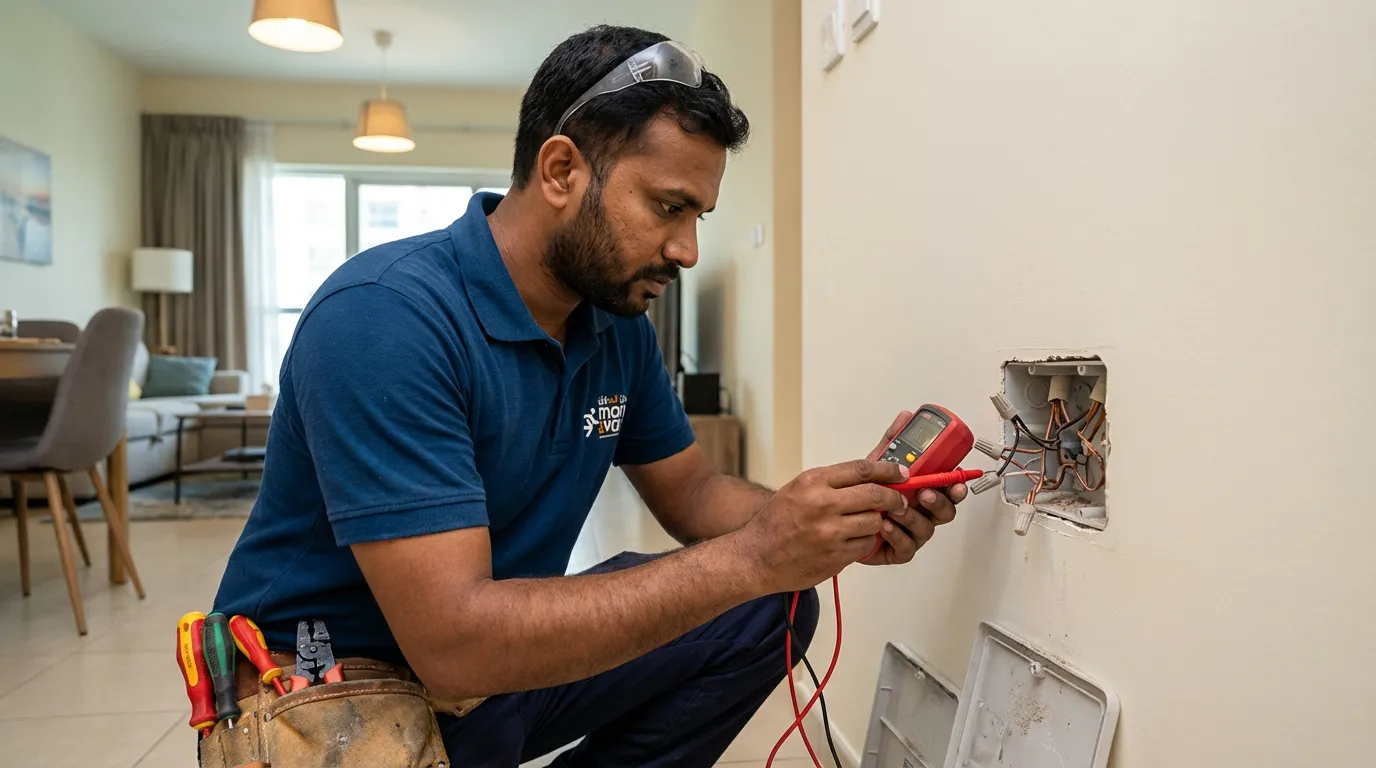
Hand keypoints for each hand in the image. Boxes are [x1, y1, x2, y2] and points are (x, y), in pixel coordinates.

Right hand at [731, 459, 908, 593]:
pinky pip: (865, 545)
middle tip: (899, 500)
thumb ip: (831, 482)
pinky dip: (864, 542)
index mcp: (813, 482)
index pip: (862, 469)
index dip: (888, 470)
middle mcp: (822, 504)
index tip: (902, 472)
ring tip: (864, 524)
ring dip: (876, 523)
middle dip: (893, 497)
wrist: (756, 556)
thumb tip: (870, 476)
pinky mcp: (835, 556)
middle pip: (875, 494)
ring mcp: (830, 532)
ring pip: (874, 522)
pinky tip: (851, 541)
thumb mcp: (798, 489)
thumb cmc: (776, 521)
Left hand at [856, 410, 967, 565]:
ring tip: (896, 509)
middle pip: (945, 512)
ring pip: (926, 529)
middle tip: (924, 494)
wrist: (841, 516)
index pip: (949, 489)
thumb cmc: (866, 492)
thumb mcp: (879, 463)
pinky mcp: (899, 550)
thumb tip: (905, 417)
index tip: (957, 483)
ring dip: (913, 517)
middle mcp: (923, 513)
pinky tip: (885, 525)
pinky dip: (897, 535)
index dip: (957, 487)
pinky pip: (906, 547)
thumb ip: (893, 442)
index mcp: (924, 491)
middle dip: (938, 503)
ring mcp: (913, 533)